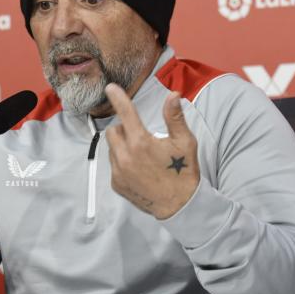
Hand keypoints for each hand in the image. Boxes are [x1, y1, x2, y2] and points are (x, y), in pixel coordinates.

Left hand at [104, 83, 199, 219]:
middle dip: (125, 129)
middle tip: (143, 138)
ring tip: (143, 157)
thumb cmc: (183, 171)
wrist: (180, 205)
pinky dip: (122, 162)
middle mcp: (126, 156)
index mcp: (141, 143)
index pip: (126, 113)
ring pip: (112, 148)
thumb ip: (174, 117)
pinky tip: (139, 170)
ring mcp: (119, 172)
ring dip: (123, 146)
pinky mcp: (117, 184)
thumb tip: (173, 95)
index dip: (118, 97)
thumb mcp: (184, 142)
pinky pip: (113, 165)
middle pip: (114, 130)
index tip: (110, 87)